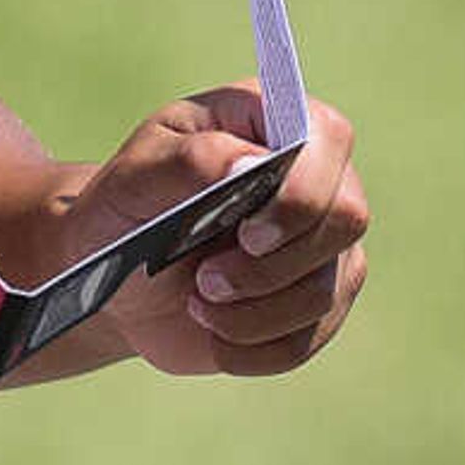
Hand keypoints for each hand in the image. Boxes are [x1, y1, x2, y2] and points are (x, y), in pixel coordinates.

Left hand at [75, 84, 369, 377]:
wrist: (119, 279)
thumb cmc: (124, 210)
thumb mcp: (133, 180)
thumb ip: (187, 161)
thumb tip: (248, 163)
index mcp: (264, 120)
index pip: (325, 135)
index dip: (302, 189)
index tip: (248, 234)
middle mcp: (312, 175)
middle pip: (346, 217)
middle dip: (270, 264)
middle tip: (205, 279)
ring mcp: (323, 240)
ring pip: (325, 287)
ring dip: (253, 310)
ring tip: (197, 300)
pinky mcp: (320, 298)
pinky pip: (310, 336)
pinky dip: (254, 345)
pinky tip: (212, 330)